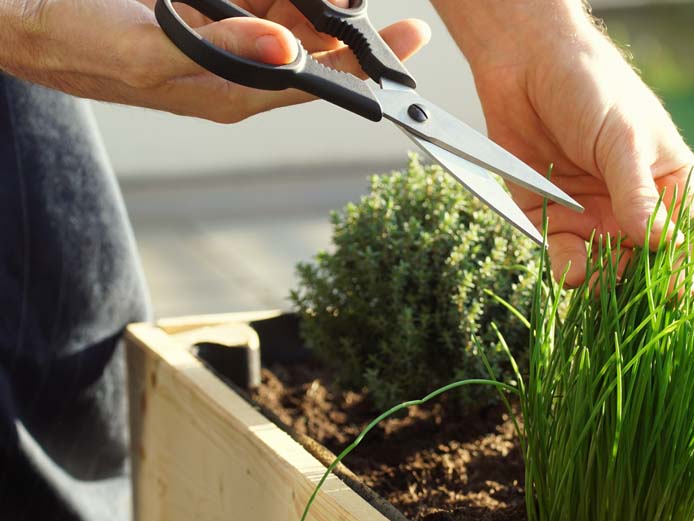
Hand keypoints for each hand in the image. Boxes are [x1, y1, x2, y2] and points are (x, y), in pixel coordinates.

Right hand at [0, 0, 428, 121]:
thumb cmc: (75, 41)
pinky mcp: (205, 14)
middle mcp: (235, 71)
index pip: (316, 84)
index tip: (408, 39)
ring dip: (318, 0)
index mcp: (230, 93)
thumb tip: (292, 55)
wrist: (23, 18)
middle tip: (388, 7)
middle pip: (313, 50)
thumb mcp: (147, 47)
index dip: (366, 66)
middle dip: (352, 25)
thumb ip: (222, 52)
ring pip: (290, 17)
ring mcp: (221, 40)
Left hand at [436, 3, 693, 287]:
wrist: (525, 65)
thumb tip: (661, 243)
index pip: (689, 237)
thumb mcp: (622, 139)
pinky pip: (565, 257)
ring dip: (605, 282)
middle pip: (648, 264)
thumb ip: (637, 194)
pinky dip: (569, 270)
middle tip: (633, 291)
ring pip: (608, 270)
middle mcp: (635, 209)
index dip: (687, 264)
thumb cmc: (591, 88)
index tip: (678, 284)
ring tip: (598, 279)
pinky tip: (572, 271)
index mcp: (669, 185)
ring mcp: (595, 218)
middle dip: (642, 282)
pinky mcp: (553, 221)